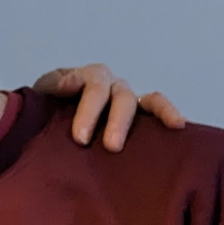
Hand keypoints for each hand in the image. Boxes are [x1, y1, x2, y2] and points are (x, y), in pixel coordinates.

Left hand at [31, 63, 185, 151]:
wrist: (47, 119)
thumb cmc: (45, 107)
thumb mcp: (42, 94)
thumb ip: (53, 86)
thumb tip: (70, 83)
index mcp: (86, 77)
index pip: (92, 87)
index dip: (88, 111)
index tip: (80, 138)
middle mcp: (110, 84)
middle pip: (120, 97)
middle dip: (117, 121)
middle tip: (111, 147)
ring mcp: (127, 98)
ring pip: (146, 100)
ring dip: (157, 113)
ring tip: (172, 125)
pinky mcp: (139, 115)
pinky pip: (157, 108)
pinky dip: (169, 112)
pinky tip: (181, 125)